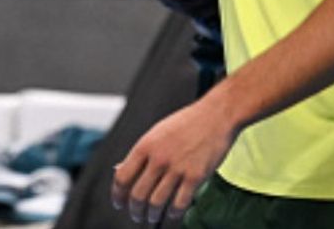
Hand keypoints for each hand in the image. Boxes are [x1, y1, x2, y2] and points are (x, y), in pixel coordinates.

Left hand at [111, 95, 237, 224]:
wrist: (215, 115)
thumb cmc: (187, 123)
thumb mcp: (156, 133)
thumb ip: (141, 154)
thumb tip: (122, 170)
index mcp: (145, 145)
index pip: (122, 177)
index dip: (117, 194)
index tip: (118, 203)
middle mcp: (159, 158)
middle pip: (138, 194)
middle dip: (135, 210)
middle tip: (136, 215)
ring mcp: (177, 168)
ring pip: (157, 202)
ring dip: (152, 215)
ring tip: (152, 218)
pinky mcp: (195, 176)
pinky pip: (180, 203)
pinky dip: (173, 214)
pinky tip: (171, 214)